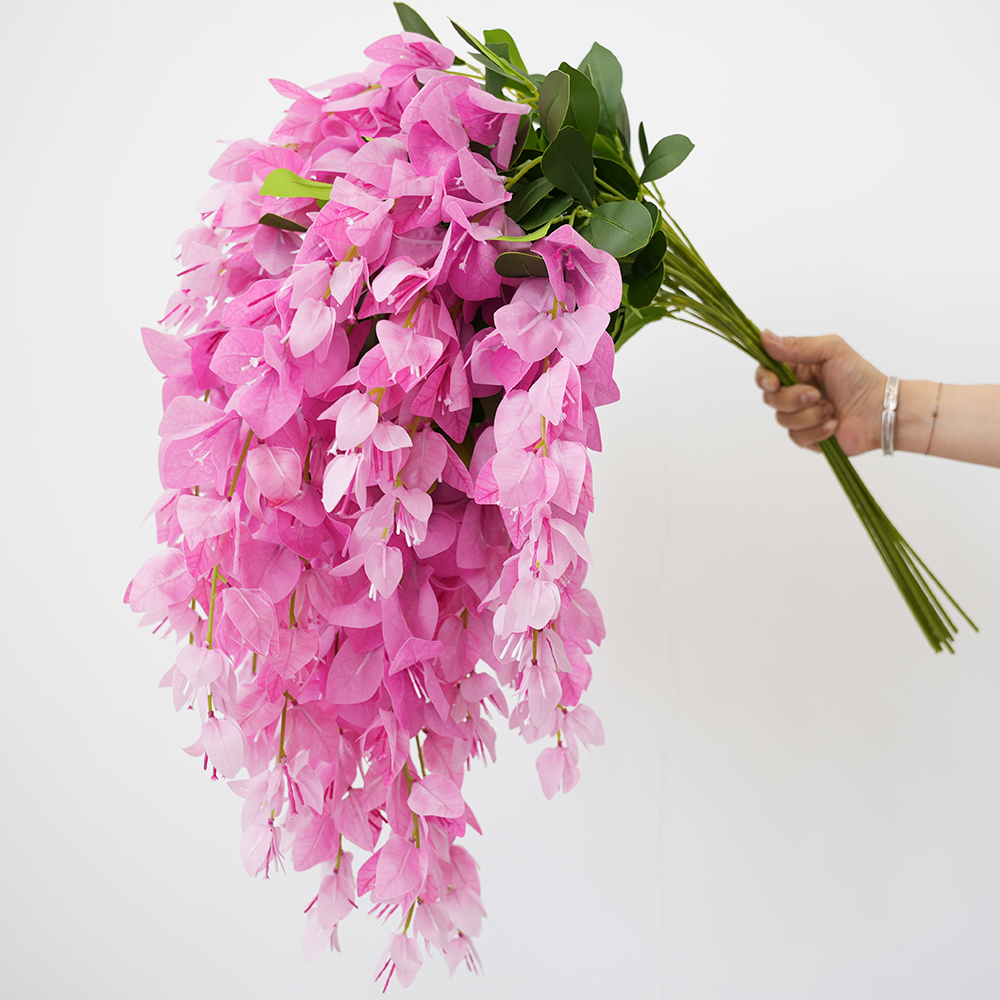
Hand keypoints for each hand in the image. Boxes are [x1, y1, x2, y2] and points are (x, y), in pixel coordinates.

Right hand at [755, 329, 885, 455]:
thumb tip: (765, 337)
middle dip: (793, 398)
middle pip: (770, 399)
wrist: (881, 410)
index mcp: (797, 369)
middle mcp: (794, 392)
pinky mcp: (807, 437)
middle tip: (816, 394)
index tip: (773, 383)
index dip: (764, 378)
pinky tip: (834, 424)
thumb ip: (797, 345)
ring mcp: (800, 415)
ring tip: (832, 409)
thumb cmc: (860, 377)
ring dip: (810, 415)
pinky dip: (817, 431)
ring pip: (782, 419)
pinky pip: (796, 437)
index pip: (765, 372)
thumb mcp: (831, 350)